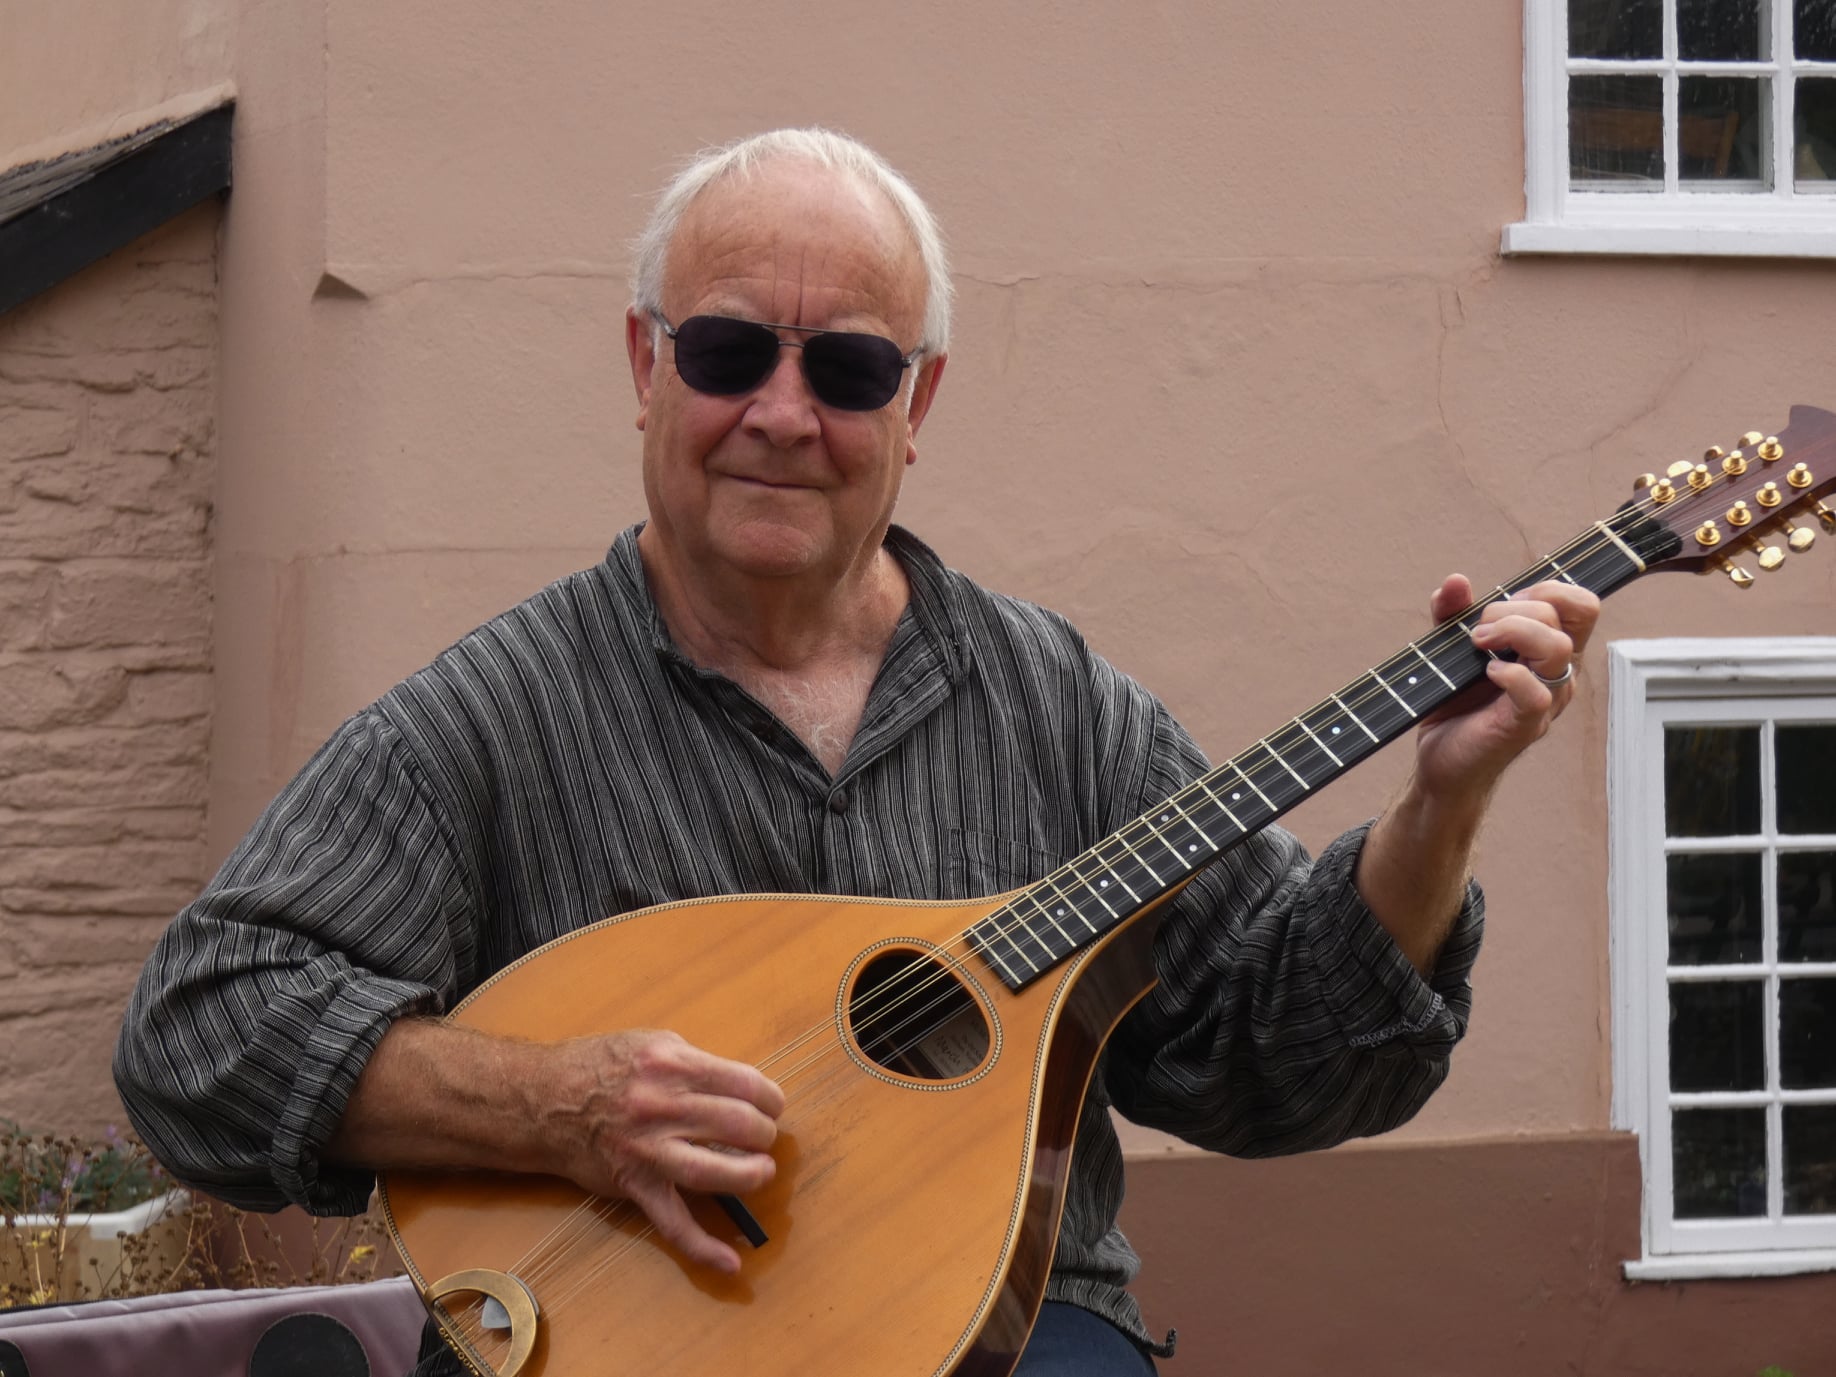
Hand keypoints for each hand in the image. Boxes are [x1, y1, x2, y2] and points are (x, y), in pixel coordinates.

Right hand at [538, 1029, 784, 1273]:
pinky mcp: (635, 1185)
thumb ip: (696, 1064)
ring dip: (751, 1174)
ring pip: (714, 1170)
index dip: (770, 1098)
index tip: (772, 1106)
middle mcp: (661, 1107)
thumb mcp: (652, 1044)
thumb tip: (741, 1088)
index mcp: (672, 1065)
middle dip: (764, 1133)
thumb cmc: (599, 1065)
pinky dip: (703, 1246)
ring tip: (762, 1171)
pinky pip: (672, 1222)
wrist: (541, 1100)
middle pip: (738, 1125)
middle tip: (763, 1136)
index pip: (745, 1084)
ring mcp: (648, 1150)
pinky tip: (731, 1261)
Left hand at [1412, 574, 1600, 805]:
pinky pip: (1535, 693)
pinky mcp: (1525, 725)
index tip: (1506, 604)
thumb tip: (1456, 581)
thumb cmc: (1456, 704)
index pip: (1581, 604)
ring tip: (1477, 646)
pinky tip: (1487, 673)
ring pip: (1558, 648)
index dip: (1547, 591)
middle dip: (1515, 609)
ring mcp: (1547, 700)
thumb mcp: (1451, 647)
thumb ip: (1452, 612)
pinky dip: (1508, 675)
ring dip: (1511, 633)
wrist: (1439, 758)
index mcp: (1550, 651)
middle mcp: (1558, 673)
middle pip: (1572, 616)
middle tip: (1479, 631)